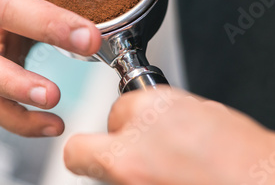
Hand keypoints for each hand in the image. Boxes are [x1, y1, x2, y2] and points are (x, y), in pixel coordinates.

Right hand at [64, 87, 274, 184]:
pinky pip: (168, 104)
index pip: (77, 149)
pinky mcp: (197, 99)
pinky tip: (192, 143)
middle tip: (145, 162)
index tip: (91, 164)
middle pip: (112, 118)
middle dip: (122, 140)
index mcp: (128, 160)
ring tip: (172, 152)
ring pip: (140, 106)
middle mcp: (147, 123)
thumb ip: (125, 175)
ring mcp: (174, 105)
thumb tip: (117, 171)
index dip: (83, 160)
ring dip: (147, 126)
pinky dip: (171, 119)